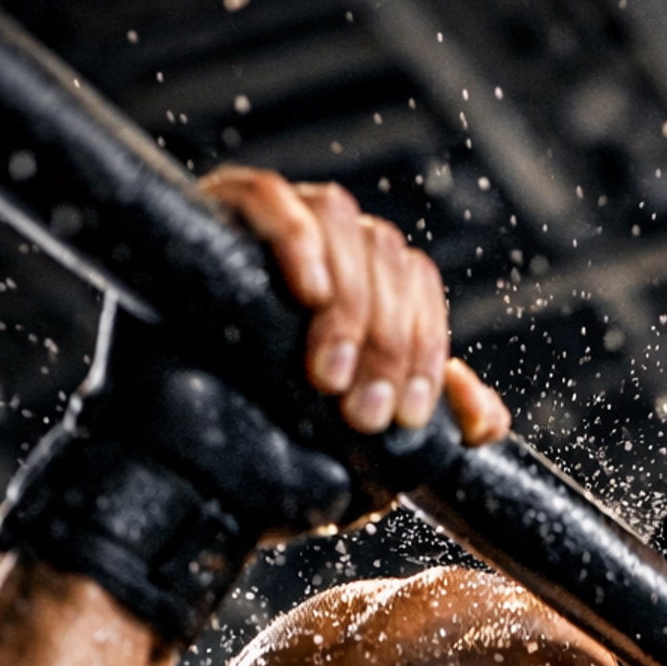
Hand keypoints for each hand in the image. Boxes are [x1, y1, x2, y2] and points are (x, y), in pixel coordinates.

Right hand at [197, 167, 509, 444]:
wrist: (179, 469)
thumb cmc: (270, 450)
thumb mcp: (361, 446)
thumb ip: (428, 419)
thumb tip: (488, 421)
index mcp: (368, 284)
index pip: (418, 287)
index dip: (425, 351)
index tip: (407, 416)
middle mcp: (330, 245)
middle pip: (387, 257)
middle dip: (386, 344)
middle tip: (363, 412)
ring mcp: (274, 223)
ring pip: (340, 220)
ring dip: (348, 303)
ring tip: (327, 375)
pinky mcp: (218, 213)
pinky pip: (267, 196)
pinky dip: (294, 238)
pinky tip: (307, 292)